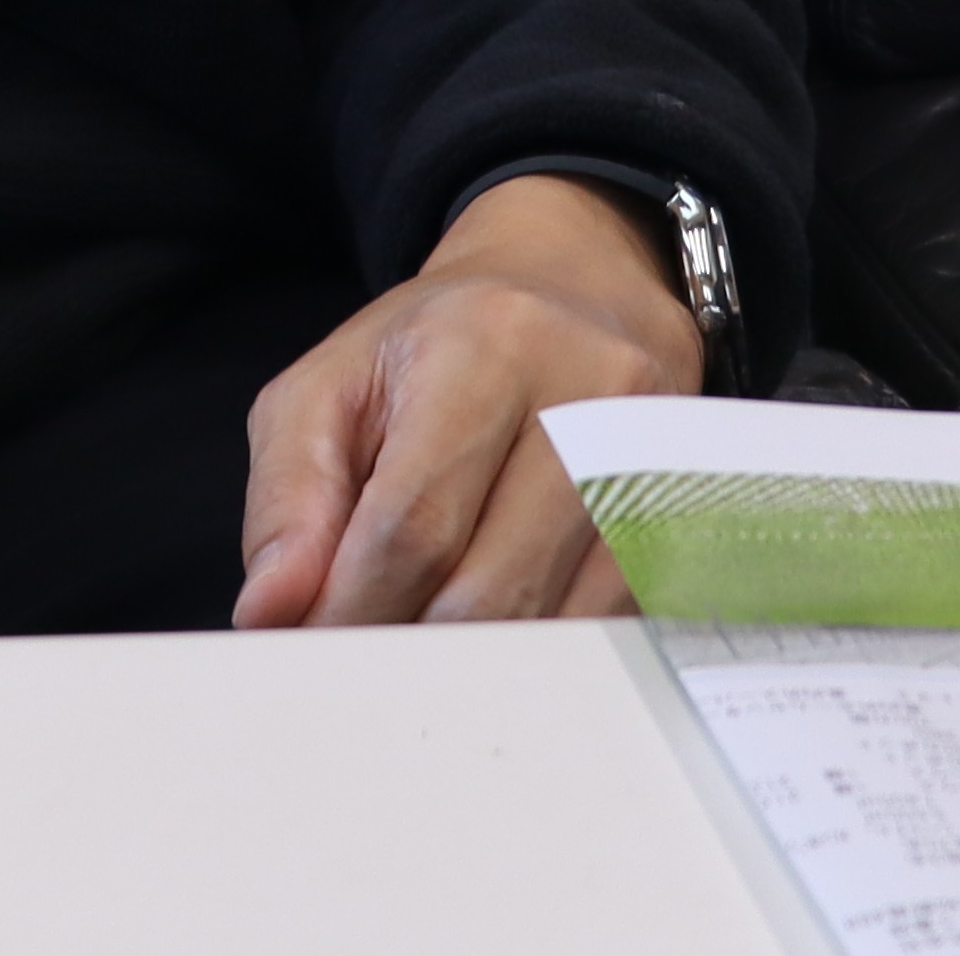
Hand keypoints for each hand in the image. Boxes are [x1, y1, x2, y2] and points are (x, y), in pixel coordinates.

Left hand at [232, 175, 699, 629]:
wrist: (570, 287)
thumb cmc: (435, 346)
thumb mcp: (330, 385)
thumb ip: (289, 497)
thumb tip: (269, 613)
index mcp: (481, 348)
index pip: (413, 523)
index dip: (353, 611)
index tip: (312, 657)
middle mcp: (585, 398)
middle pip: (489, 588)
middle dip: (411, 650)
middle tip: (362, 673)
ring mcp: (655, 461)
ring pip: (556, 623)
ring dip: (476, 669)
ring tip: (420, 661)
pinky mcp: (689, 519)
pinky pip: (609, 629)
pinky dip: (540, 657)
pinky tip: (495, 650)